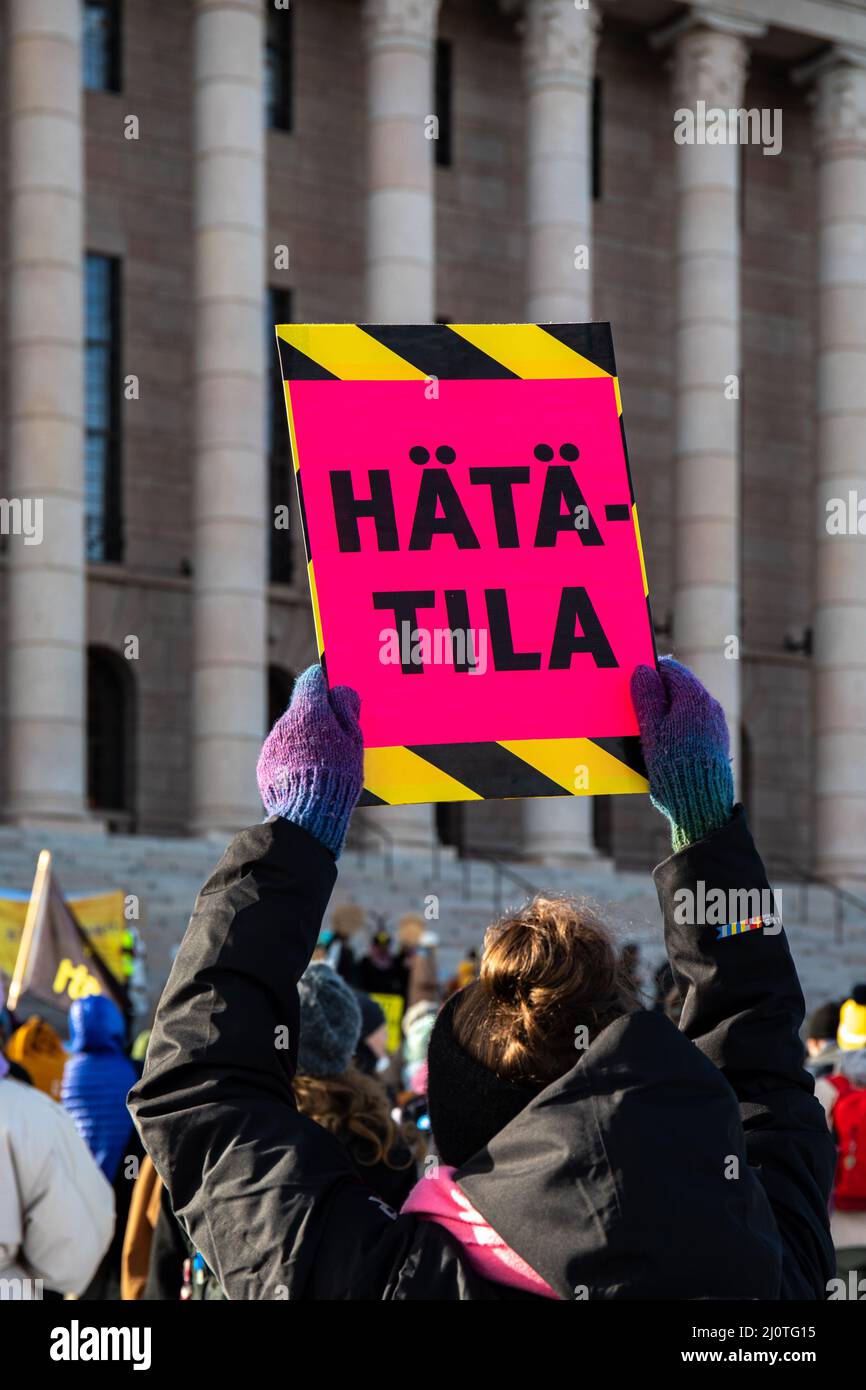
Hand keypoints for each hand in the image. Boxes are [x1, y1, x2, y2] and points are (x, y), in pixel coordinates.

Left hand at [256, 664, 363, 856]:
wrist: (306, 815)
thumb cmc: (337, 777)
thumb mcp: (353, 742)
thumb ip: (347, 711)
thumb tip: (341, 691)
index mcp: (309, 711)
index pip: (313, 679)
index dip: (326, 683)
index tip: (335, 693)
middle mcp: (285, 722)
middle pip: (303, 707)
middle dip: (318, 716)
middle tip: (338, 735)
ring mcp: (272, 743)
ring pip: (292, 731)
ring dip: (306, 739)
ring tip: (325, 762)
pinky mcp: (264, 763)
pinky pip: (282, 752)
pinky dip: (294, 758)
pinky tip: (309, 775)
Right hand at [630, 656, 733, 851]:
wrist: (701, 802)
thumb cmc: (673, 766)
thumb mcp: (651, 728)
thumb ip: (647, 696)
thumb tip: (643, 670)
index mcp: (694, 697)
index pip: (670, 669)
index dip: (649, 671)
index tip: (632, 681)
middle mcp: (709, 706)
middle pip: (679, 687)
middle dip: (656, 693)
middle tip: (635, 705)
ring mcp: (715, 724)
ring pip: (686, 706)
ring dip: (666, 710)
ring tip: (646, 727)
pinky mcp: (715, 741)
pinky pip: (693, 724)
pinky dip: (677, 726)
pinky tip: (664, 742)